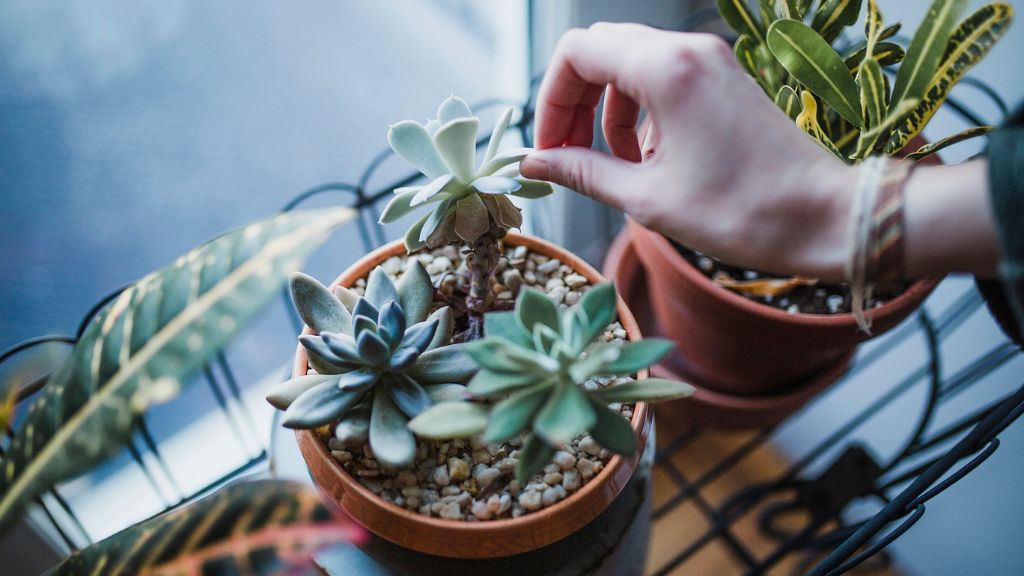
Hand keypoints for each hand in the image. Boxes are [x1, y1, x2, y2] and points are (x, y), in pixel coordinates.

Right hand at [520, 23, 855, 279]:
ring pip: (630, 64)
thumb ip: (583, 172)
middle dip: (574, 101)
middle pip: (601, 51)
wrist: (825, 217)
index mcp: (668, 70)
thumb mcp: (648, 198)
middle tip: (570, 154)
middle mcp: (689, 51)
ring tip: (613, 165)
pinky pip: (663, 77)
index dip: (551, 99)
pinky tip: (648, 158)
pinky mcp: (724, 79)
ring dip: (607, 110)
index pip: (577, 53)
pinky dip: (640, 111)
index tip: (551, 148)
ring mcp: (711, 61)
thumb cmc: (743, 212)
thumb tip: (533, 164)